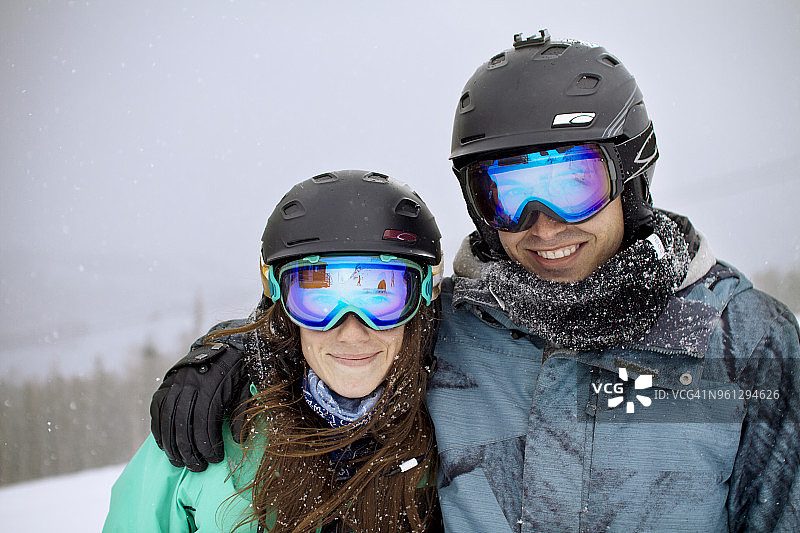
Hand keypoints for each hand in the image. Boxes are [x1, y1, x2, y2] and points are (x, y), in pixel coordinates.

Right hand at [150, 342, 249, 471]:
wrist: (227, 345)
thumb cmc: (241, 371)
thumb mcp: (248, 389)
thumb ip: (242, 414)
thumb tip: (237, 441)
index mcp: (213, 386)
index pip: (205, 423)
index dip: (208, 445)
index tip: (215, 459)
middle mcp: (191, 384)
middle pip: (184, 425)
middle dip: (190, 451)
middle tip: (197, 468)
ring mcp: (176, 383)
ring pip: (168, 420)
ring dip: (172, 446)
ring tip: (180, 463)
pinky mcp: (166, 383)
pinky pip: (157, 410)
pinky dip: (159, 430)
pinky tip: (164, 446)